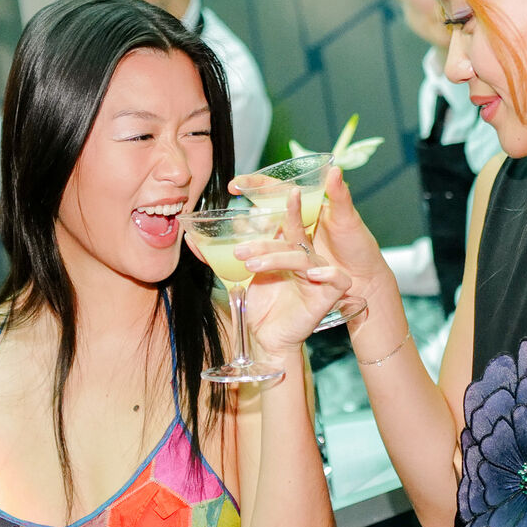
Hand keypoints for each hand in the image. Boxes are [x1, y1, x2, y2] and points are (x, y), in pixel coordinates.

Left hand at [225, 186, 352, 357]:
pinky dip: (327, 273)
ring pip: (301, 256)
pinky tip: (313, 272)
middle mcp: (303, 255)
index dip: (272, 200)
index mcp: (286, 246)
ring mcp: (318, 272)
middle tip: (238, 249)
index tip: (244, 188)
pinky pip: (336, 279)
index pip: (282, 218)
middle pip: (289, 236)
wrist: (266, 338)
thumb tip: (189, 238)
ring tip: (251, 264)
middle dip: (264, 240)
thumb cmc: (257, 304)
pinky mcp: (329, 293)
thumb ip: (215, 256)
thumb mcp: (234, 276)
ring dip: (277, 258)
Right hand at [240, 166, 389, 307]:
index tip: (236, 184)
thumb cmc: (360, 247)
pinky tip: (238, 258)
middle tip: (229, 213)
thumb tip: (336, 168)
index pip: (277, 191)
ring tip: (234, 239)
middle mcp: (297, 224)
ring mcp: (292, 245)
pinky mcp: (291, 265)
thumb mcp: (349, 220)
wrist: (365, 282)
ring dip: (247, 236)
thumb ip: (340, 196)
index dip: (256, 184)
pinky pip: (269, 257)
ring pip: (264, 236)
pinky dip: (254, 255)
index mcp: (308, 208)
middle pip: (265, 212)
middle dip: (246, 213)